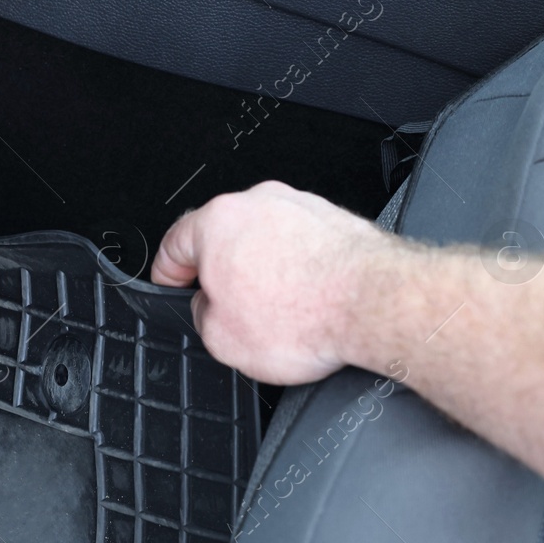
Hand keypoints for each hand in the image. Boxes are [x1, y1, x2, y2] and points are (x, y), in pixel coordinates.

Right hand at [150, 181, 397, 384]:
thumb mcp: (221, 339)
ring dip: (261, 273)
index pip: (173, 245)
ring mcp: (300, 206)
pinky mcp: (333, 219)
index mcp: (217, 222)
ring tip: (275, 313)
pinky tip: (305, 302)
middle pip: (221, 240)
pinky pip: (300, 246)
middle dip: (220, 276)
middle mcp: (258, 203)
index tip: (171, 288)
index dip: (166, 275)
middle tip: (225, 311)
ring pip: (263, 242)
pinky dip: (297, 271)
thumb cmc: (308, 316)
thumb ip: (202, 316)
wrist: (376, 306)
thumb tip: (210, 308)